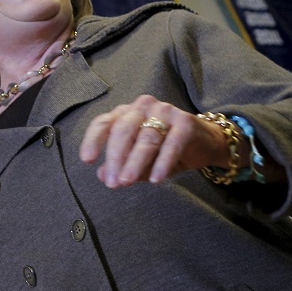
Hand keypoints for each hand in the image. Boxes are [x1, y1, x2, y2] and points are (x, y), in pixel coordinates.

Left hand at [79, 95, 230, 186]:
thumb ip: (121, 165)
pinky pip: (171, 143)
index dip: (93, 140)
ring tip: (127, 182)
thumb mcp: (140, 161)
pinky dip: (163, 162)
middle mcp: (142, 107)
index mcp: (125, 113)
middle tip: (112, 183)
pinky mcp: (185, 121)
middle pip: (123, 131)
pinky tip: (156, 179)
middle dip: (115, 158)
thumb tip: (102, 175)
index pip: (104, 123)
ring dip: (135, 162)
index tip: (87, 160)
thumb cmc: (165, 149)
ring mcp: (164, 111)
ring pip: (146, 138)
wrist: (204, 143)